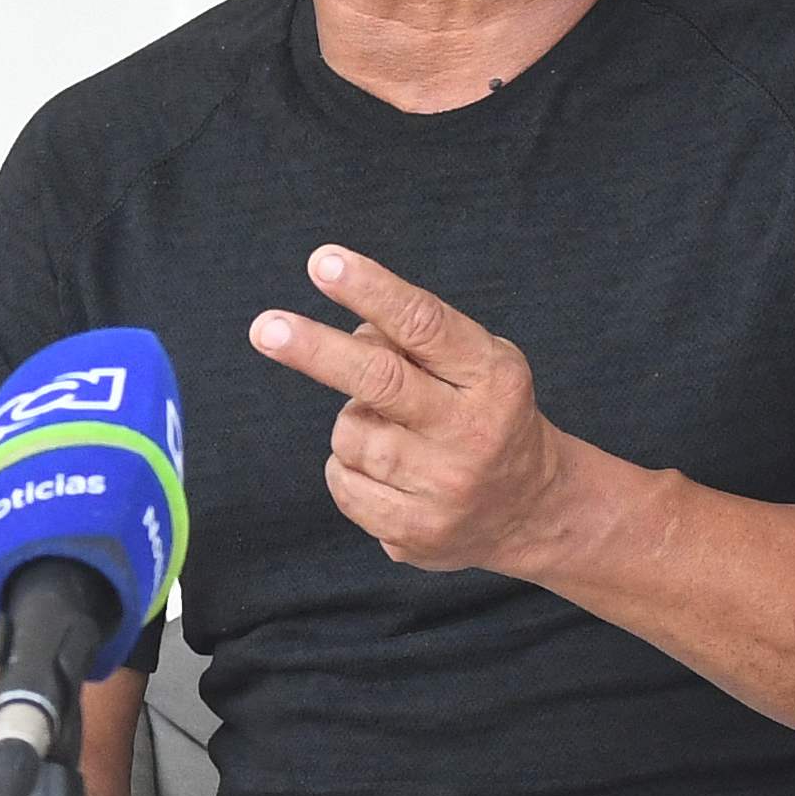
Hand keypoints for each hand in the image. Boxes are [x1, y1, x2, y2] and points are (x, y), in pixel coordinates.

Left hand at [250, 244, 591, 577]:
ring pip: (349, 432)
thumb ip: (415, 339)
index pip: (424, 323)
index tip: (323, 263)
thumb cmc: (484, 414)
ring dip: (352, 422)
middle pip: (379, 379)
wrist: (529, 509)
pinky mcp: (416, 531)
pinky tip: (387, 473)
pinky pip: (342, 482)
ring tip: (392, 432)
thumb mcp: (476, 364)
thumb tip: (344, 331)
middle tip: (265, 328)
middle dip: (315, 350)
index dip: (371, 289)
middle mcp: (472, 431)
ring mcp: (444, 487)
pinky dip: (349, 469)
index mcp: (492, 376)